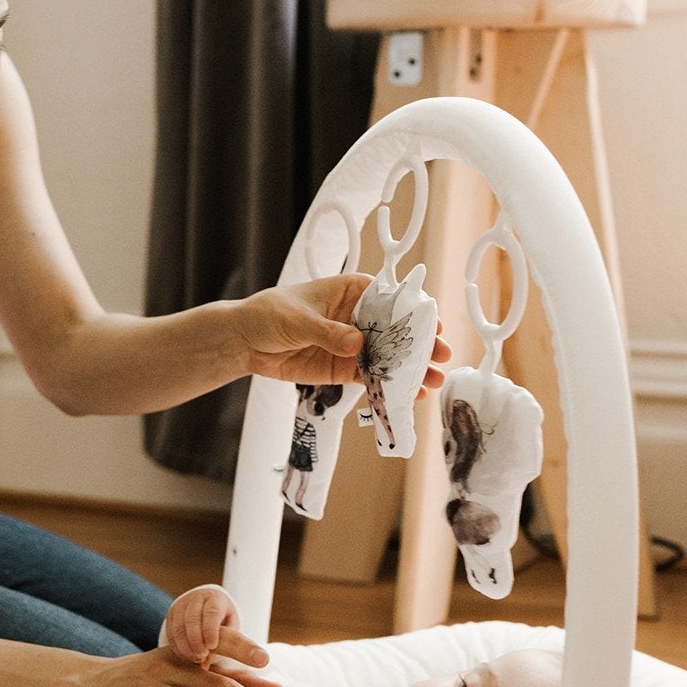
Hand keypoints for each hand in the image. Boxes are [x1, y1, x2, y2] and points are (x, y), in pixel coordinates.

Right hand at [164, 583, 268, 669]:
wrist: (205, 609)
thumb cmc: (223, 624)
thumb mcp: (231, 629)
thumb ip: (229, 645)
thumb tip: (217, 664)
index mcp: (216, 599)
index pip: (212, 611)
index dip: (210, 629)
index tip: (212, 647)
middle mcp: (197, 599)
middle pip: (192, 618)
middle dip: (196, 640)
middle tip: (201, 658)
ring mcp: (182, 605)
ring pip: (178, 625)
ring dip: (185, 645)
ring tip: (194, 660)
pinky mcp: (171, 615)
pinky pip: (170, 631)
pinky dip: (177, 646)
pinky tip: (185, 657)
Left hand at [236, 274, 449, 392]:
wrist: (245, 341)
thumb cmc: (270, 314)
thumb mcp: (298, 319)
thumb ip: (329, 332)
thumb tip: (357, 343)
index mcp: (352, 291)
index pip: (389, 298)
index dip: (413, 311)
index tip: (432, 324)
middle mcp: (358, 317)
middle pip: (396, 330)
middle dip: (420, 343)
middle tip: (441, 356)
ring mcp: (353, 344)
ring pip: (388, 356)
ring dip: (410, 369)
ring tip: (433, 381)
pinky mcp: (344, 368)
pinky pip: (371, 377)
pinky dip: (388, 386)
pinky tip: (408, 396)